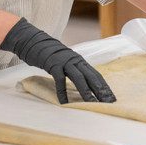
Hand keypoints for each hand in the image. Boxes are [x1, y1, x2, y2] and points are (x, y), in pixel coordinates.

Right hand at [0, 18, 115, 103]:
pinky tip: (64, 102)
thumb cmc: (50, 55)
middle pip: (91, 77)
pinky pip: (60, 80)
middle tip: (108, 103)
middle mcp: (75, 60)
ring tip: (91, 103)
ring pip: (79, 78)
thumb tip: (84, 84)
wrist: (34, 41)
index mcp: (80, 61)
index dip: (105, 87)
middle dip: (101, 90)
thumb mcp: (65, 61)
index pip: (96, 75)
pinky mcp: (53, 64)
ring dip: (86, 91)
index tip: (111, 98)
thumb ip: (74, 70)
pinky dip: (63, 91)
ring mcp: (65, 62)